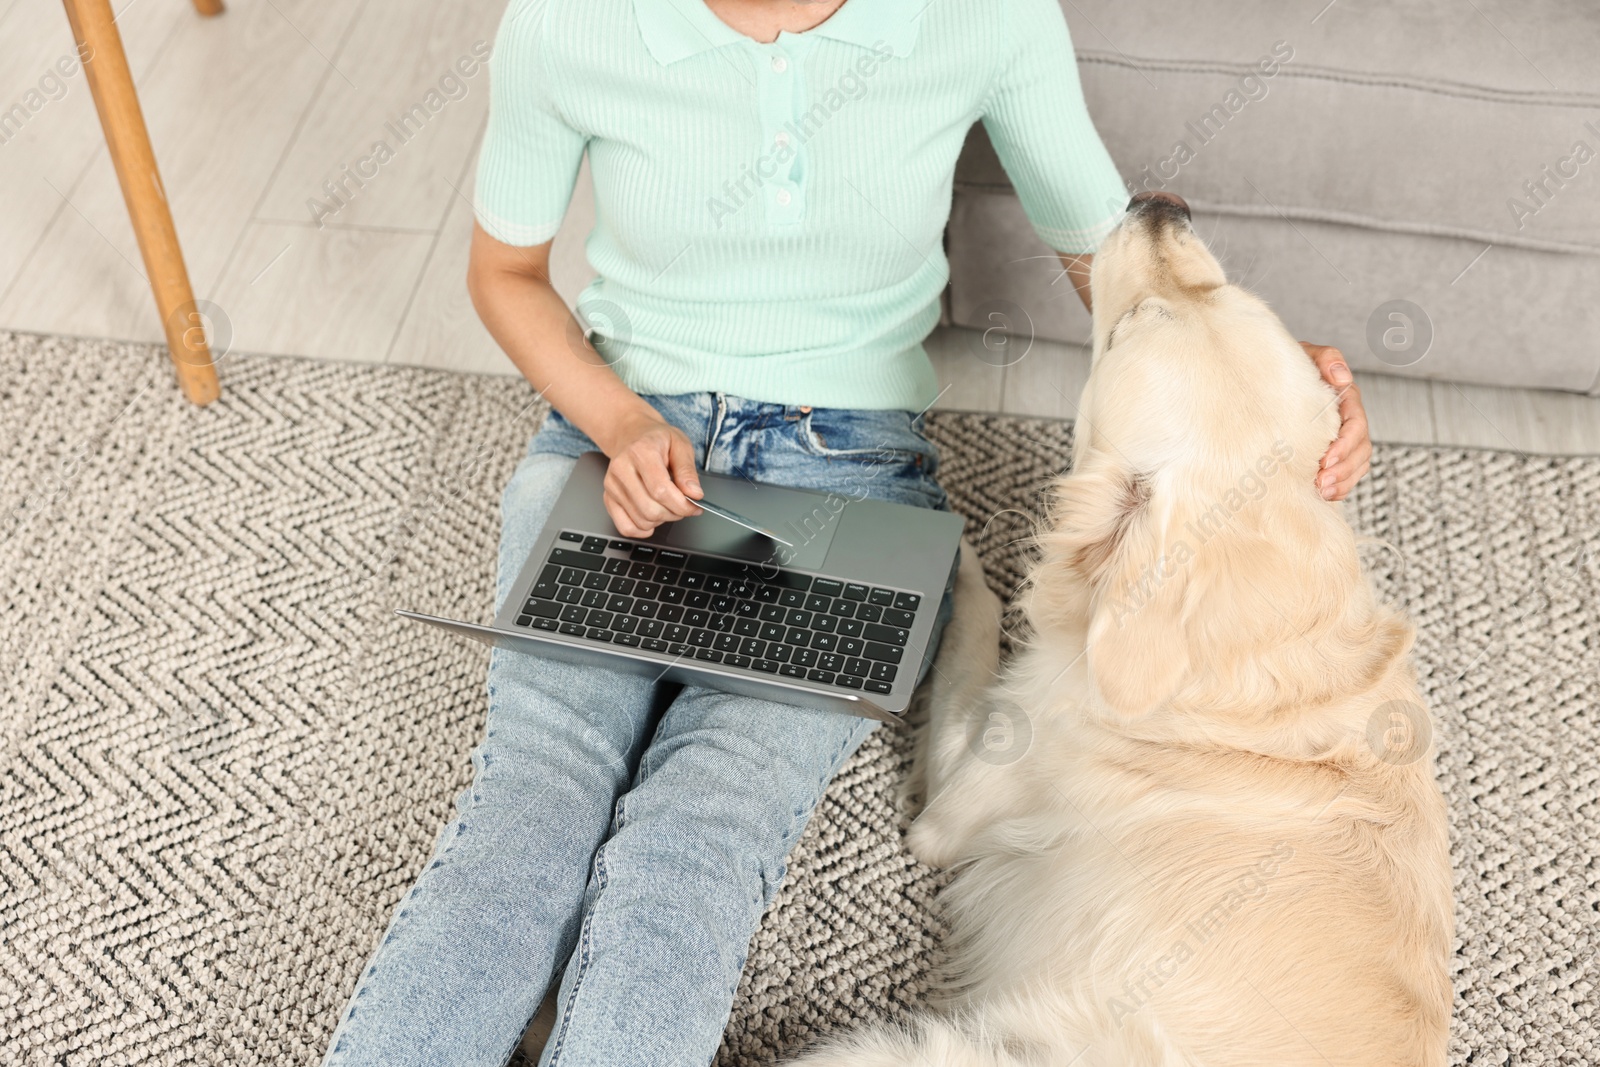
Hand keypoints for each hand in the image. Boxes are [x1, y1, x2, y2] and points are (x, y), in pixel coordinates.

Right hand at [599, 411, 703, 537]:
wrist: (631, 435)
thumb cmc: (657, 440)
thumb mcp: (680, 444)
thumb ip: (688, 470)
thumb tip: (694, 494)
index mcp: (640, 452)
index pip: (661, 491)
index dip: (682, 505)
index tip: (695, 506)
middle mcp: (621, 469)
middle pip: (650, 509)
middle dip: (674, 514)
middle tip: (683, 506)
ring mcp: (612, 485)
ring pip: (640, 520)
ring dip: (660, 521)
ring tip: (668, 507)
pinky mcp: (608, 498)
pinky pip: (625, 527)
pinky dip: (642, 529)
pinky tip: (652, 519)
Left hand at [1301, 342, 1370, 500]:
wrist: (1276, 378)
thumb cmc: (1291, 365)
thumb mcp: (1306, 354)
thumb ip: (1326, 358)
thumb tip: (1341, 377)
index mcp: (1346, 399)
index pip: (1356, 425)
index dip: (1344, 445)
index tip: (1324, 460)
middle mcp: (1348, 421)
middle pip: (1360, 450)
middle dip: (1343, 469)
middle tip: (1320, 482)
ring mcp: (1343, 439)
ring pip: (1356, 465)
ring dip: (1342, 481)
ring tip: (1321, 493)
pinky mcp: (1333, 453)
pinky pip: (1346, 474)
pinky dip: (1339, 487)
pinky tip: (1324, 496)